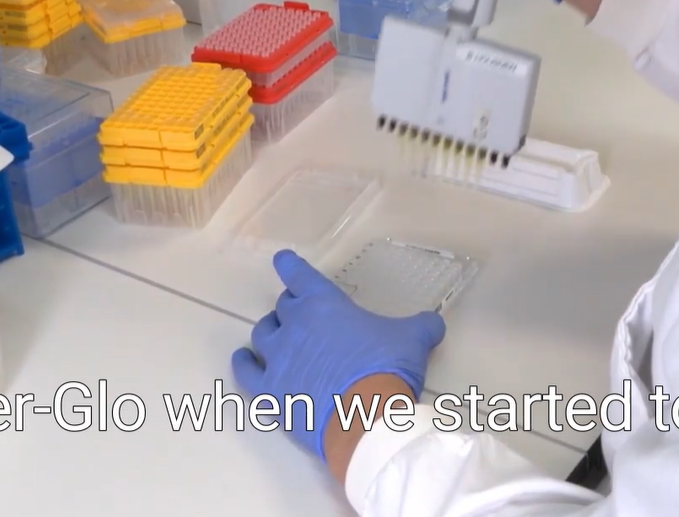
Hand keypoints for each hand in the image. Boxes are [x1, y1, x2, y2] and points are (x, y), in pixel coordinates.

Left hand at [231, 250, 445, 460]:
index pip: (299, 275)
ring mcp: (278, 359)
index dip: (290, 266)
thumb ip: (421, 326)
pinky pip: (246, 371)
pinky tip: (245, 359)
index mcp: (324, 304)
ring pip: (263, 334)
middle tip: (307, 317)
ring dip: (271, 332)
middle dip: (293, 307)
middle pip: (284, 306)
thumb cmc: (387, 367)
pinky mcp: (269, 391)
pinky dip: (244, 363)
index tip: (283, 260)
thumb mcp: (413, 339)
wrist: (367, 418)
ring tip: (281, 338)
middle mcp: (295, 325)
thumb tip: (434, 323)